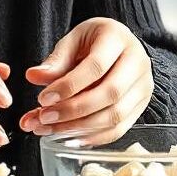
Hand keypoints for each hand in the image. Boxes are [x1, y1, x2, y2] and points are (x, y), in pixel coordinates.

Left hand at [19, 17, 152, 144]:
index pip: (96, 66)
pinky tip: (70, 137)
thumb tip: (33, 76)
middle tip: (45, 117)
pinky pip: (119, 128)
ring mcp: (143, 86)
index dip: (69, 86)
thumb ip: (56, 60)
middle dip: (73, 110)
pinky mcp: (141, 106)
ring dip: (80, 128)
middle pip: (110, 94)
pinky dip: (93, 137)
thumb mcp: (74, 41)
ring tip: (50, 130)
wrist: (120, 45)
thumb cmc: (95, 41)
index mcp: (118, 38)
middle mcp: (137, 62)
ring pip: (115, 116)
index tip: (44, 98)